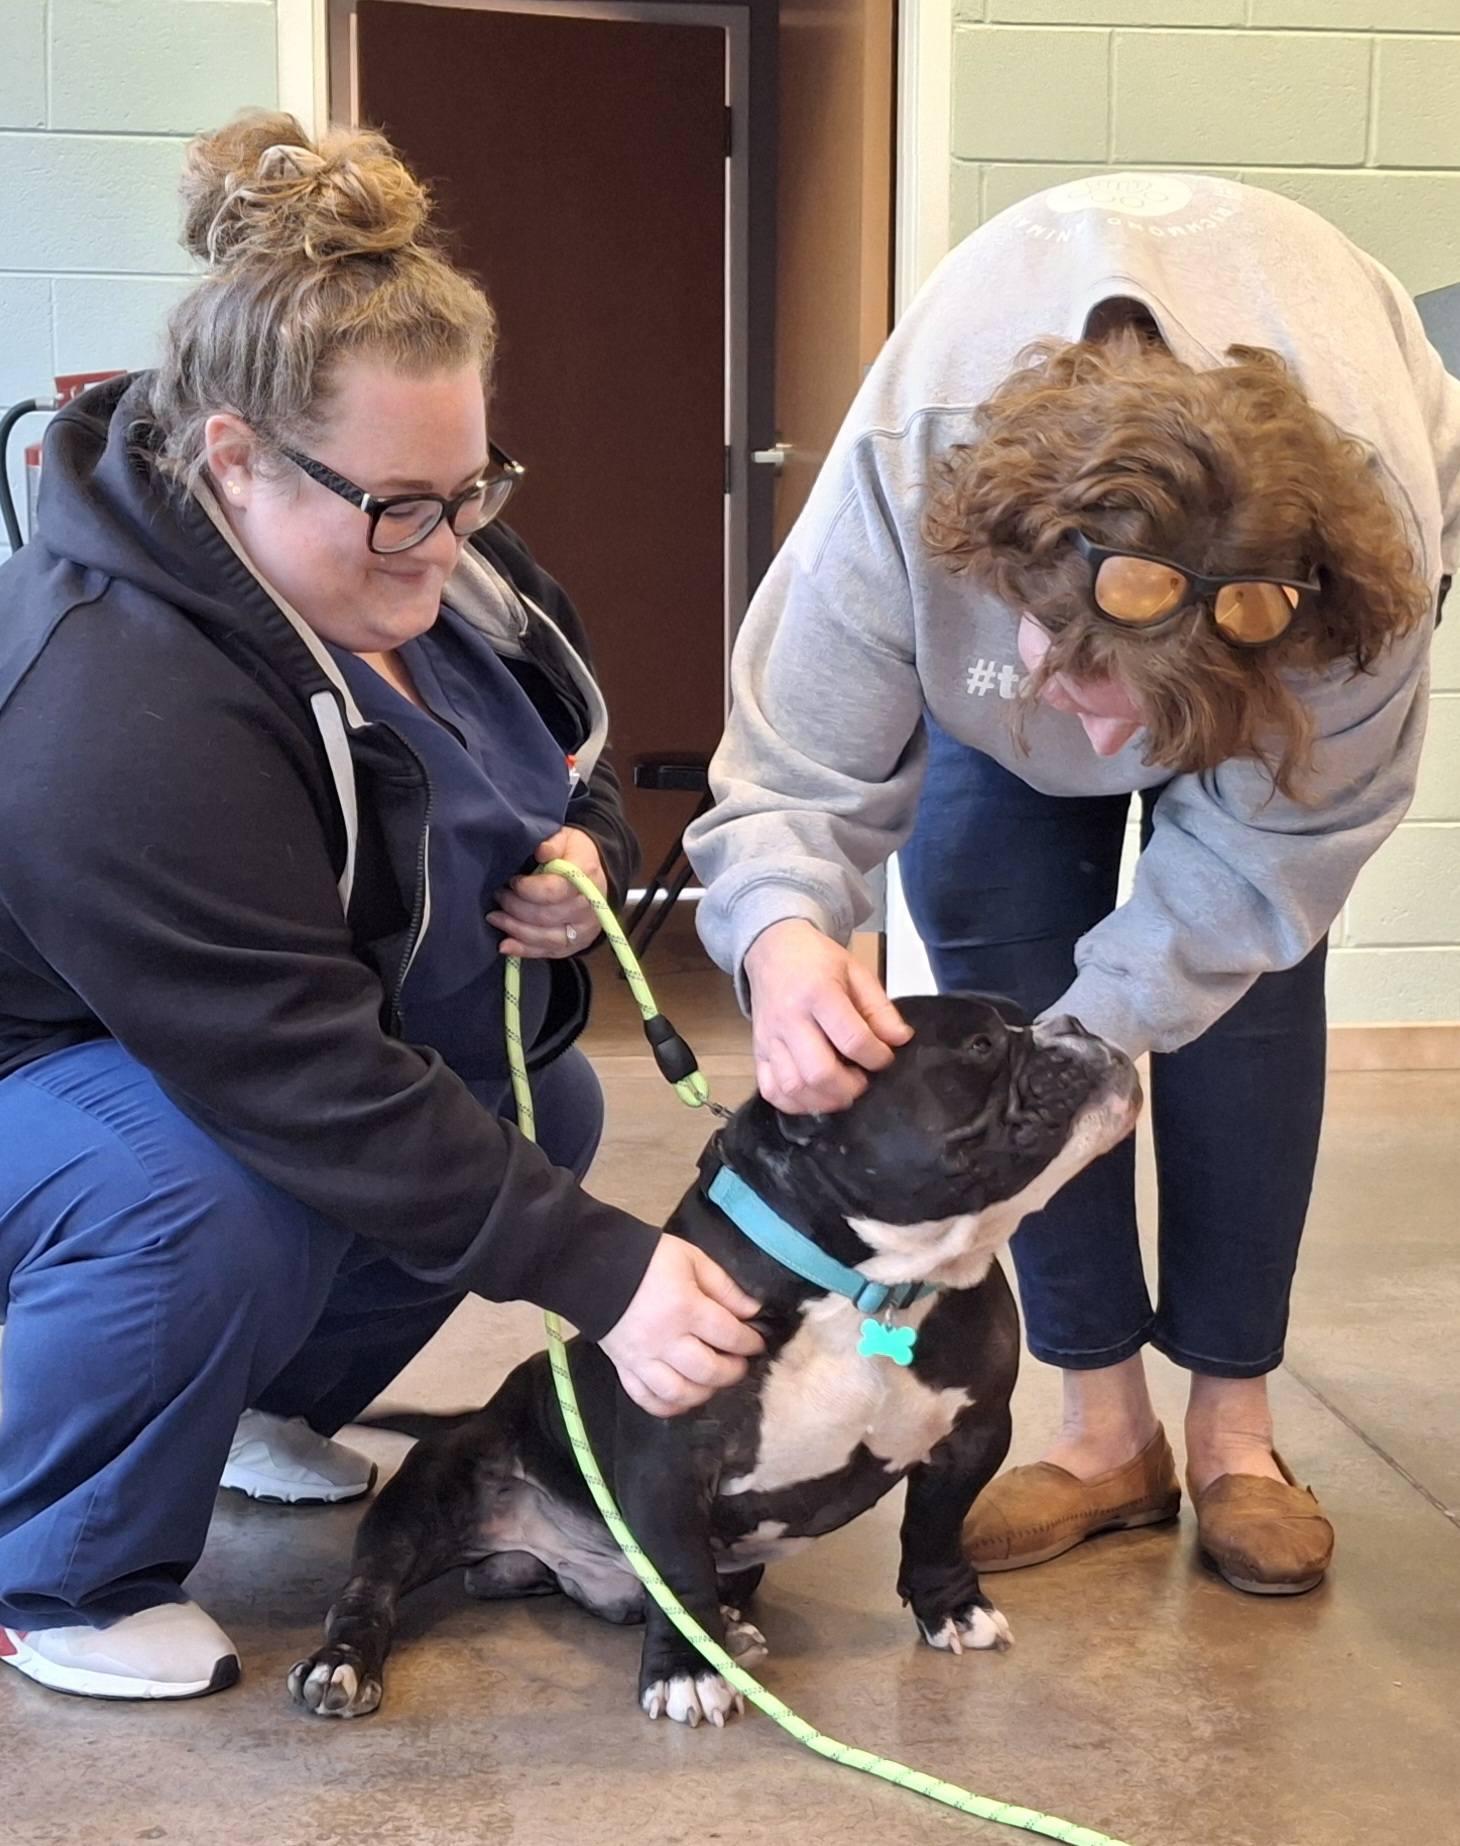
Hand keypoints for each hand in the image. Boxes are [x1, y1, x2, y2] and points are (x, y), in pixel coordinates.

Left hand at [489, 827, 607, 958]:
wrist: (594, 875)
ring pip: (543, 937)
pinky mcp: (574, 945)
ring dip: (514, 928)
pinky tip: (505, 945)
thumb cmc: (575, 854)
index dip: (527, 889)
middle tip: (499, 895)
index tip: (513, 881)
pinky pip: (547, 952)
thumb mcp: (566, 837)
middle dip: (515, 907)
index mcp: (587, 879)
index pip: (553, 891)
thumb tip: (541, 850)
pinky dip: (523, 950)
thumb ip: (553, 842)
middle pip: (545, 916)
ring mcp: (582, 931)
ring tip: (494, 917)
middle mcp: (588, 909)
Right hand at [600, 1236, 764, 1416]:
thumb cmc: (649, 1259)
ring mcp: (642, 1359)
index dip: (749, 1342)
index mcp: (685, 1308)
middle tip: (740, 1364)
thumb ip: (724, 1287)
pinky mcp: (624, 1368)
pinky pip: (647, 1399)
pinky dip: (668, 1406)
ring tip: (714, 1381)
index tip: (757, 1343)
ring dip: (705, 1393)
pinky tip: (683, 1399)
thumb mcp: (693, 1259)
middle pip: (708, 1371)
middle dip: (733, 1371)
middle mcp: (665, 1340)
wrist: (595, 1267)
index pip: (728, 1335)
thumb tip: (753, 1311)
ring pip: (680, 1392)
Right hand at [743, 919, 912, 1114]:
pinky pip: (771, 1091)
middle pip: (819, 1072)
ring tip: (843, 1090)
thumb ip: (880, 1008)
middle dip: (850, 1087)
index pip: (852, 1039)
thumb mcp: (856, 971)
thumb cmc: (817, 960)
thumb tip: (900, 1039)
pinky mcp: (758, 1052)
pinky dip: (794, 1104)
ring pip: (794, 1088)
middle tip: (864, 1080)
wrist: (772, 949)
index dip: (877, 1057)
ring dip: (825, 1100)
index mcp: (818, 993)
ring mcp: (769, 1039)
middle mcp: (789, 1019)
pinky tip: (815, 1096)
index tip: (885, 1058)